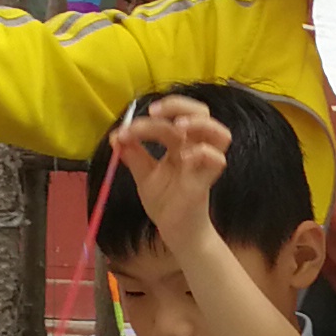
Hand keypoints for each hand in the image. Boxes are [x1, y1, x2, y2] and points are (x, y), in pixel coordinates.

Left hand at [113, 96, 228, 253]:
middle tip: (154, 112)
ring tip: (178, 126)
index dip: (148, 119)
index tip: (125, 130)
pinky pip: (217, 160)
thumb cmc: (166, 201)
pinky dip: (203, 153)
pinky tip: (184, 158)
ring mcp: (204, 163)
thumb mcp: (144, 175)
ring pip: (220, 133)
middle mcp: (194, 148)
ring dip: (199, 123)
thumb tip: (115, 136)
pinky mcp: (206, 180)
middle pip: (201, 112)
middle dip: (178, 105)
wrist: (175, 231)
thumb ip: (133, 155)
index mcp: (179, 143)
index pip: (171, 117)